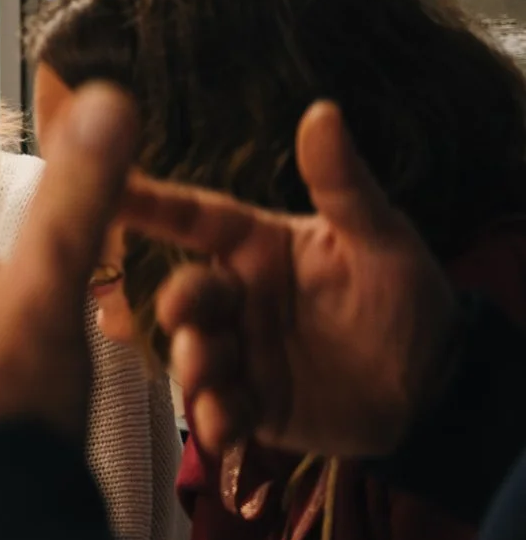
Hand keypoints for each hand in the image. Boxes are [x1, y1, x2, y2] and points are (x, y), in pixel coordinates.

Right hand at [119, 101, 453, 460]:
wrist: (435, 388)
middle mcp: (235, 297)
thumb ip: (342, 184)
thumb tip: (322, 111)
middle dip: (177, 303)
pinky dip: (215, 420)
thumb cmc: (407, 297)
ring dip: (192, 362)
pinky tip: (225, 427)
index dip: (150, 203)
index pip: (193, 219)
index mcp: (256, 248)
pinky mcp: (249, 405)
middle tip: (181, 312)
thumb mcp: (380, 238)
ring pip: (192, 353)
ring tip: (207, 371)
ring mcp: (238, 352)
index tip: (105, 186)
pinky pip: (219, 411)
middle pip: (186, 293)